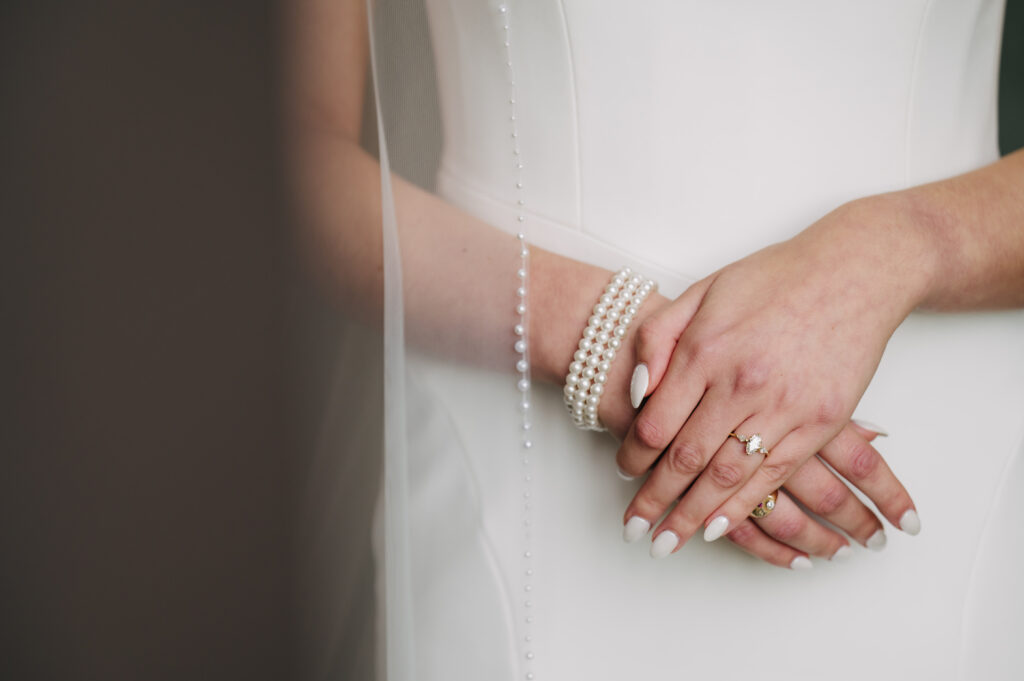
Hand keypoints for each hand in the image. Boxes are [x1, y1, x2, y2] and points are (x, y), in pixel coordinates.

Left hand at [612, 197, 928, 556]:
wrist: (854, 272)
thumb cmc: (774, 278)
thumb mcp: (702, 291)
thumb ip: (658, 336)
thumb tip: (635, 389)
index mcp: (705, 349)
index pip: (655, 422)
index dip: (634, 455)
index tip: (623, 472)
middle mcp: (740, 383)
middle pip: (685, 458)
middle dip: (655, 501)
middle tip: (634, 528)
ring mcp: (783, 405)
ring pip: (726, 477)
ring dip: (692, 516)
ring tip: (668, 543)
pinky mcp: (820, 421)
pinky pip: (774, 476)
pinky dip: (743, 506)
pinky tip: (719, 527)